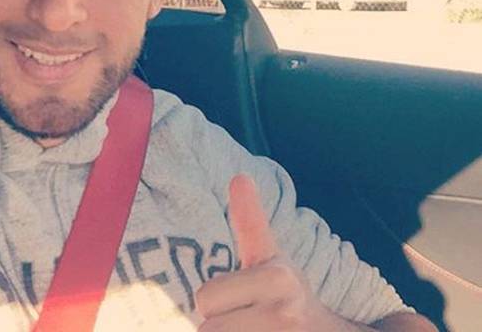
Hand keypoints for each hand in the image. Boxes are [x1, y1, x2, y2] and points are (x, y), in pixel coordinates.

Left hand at [195, 174, 346, 330]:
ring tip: (248, 328)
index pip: (208, 297)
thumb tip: (239, 177)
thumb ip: (250, 221)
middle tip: (242, 315)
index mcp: (277, 277)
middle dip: (216, 318)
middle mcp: (283, 311)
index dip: (212, 300)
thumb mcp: (272, 256)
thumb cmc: (288, 294)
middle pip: (205, 318)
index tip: (232, 242)